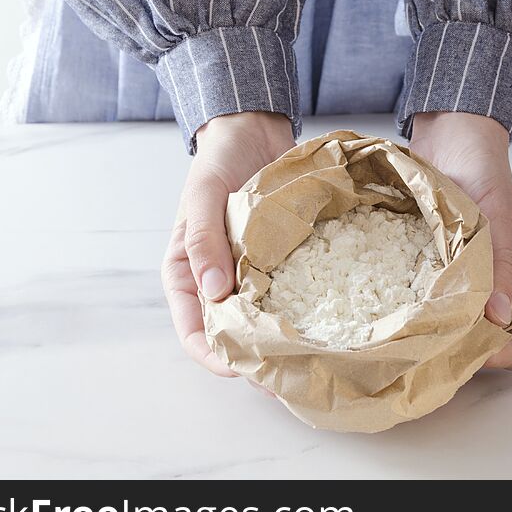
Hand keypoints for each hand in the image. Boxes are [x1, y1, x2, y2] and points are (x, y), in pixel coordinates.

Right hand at [162, 112, 294, 375]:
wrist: (250, 131)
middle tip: (287, 380)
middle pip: (230, 335)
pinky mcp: (276, 261)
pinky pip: (286, 294)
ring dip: (281, 343)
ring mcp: (248, 274)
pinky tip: (325, 325)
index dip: (215, 357)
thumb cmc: (216, 161)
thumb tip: (215, 293)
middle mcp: (216, 281)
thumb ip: (203, 241)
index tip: (243, 369)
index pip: (193, 332)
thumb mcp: (202, 196)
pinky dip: (300, 312)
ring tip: (309, 363)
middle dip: (255, 361)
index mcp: (185, 274)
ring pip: (261, 321)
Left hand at [409, 112, 511, 369]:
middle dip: (459, 349)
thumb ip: (500, 266)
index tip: (466, 346)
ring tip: (408, 326)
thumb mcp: (498, 217)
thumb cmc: (484, 172)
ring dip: (434, 330)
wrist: (452, 141)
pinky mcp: (432, 268)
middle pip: (482, 343)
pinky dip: (414, 306)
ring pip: (451, 326)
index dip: (498, 354)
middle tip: (428, 343)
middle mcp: (491, 289)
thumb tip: (497, 318)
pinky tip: (394, 302)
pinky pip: (426, 299)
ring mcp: (461, 280)